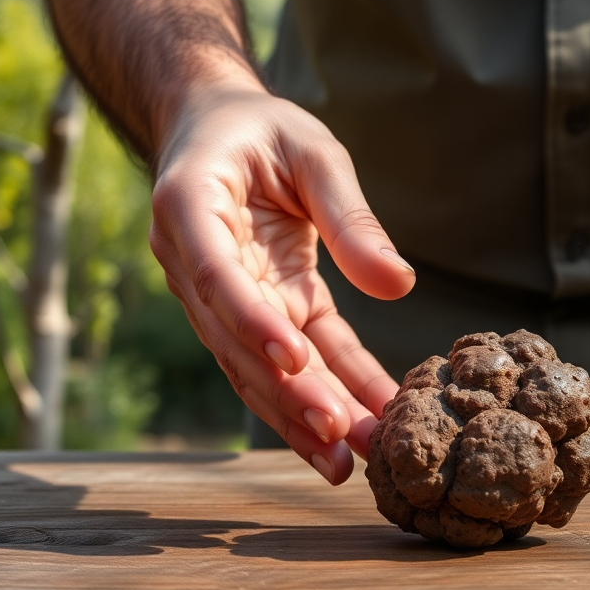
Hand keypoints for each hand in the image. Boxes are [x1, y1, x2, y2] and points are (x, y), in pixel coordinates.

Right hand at [147, 83, 414, 483]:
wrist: (217, 128)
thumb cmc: (262, 129)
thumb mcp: (312, 150)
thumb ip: (350, 215)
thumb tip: (398, 284)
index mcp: (190, 205)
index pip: (217, 275)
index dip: (253, 321)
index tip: (295, 359)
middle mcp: (191, 261)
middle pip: (236, 340)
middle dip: (287, 392)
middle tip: (337, 436)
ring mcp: (218, 295)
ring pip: (257, 366)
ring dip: (302, 414)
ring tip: (349, 462)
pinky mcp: (257, 310)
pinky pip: (290, 359)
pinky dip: (323, 394)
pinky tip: (359, 432)